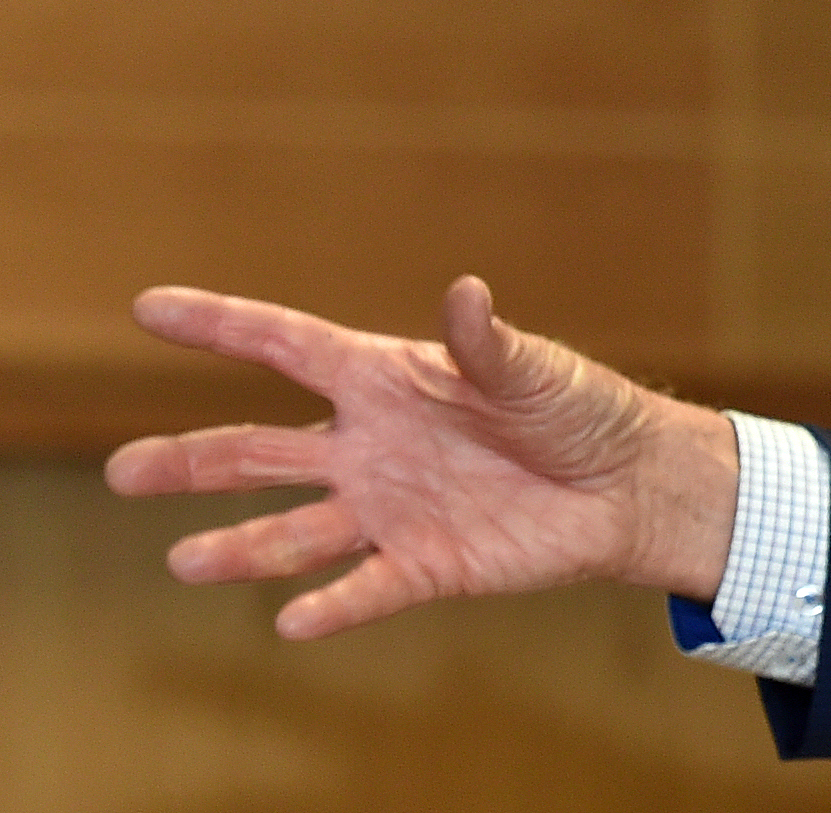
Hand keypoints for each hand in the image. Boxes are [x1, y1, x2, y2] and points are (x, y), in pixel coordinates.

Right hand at [103, 276, 737, 638]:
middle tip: (121, 471)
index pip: (286, 346)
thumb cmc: (577, 408)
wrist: (625, 484)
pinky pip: (366, 589)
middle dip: (190, 461)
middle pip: (259, 452)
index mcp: (386, 379)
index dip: (220, 326)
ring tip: (184, 561)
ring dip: (242, 547)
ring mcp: (389, 508)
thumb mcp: (534, 368)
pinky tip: (293, 622)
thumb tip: (466, 292)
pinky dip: (332, 606)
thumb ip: (489, 344)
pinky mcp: (425, 565)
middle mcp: (369, 446)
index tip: (149, 309)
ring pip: (294, 532)